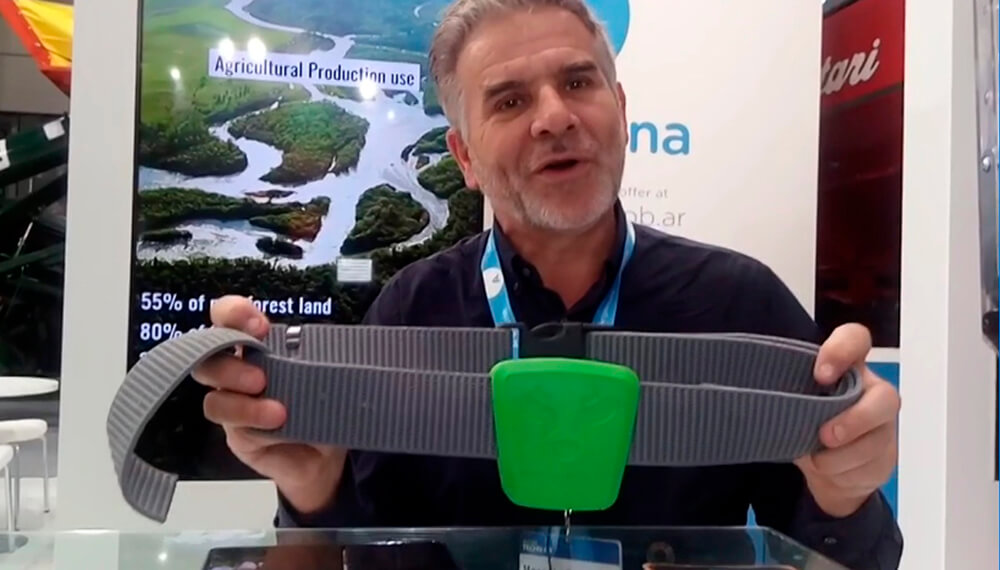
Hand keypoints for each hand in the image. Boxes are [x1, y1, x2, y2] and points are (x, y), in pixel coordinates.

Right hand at [192, 295, 347, 513]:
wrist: (327, 454)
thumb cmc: (323, 404)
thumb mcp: (324, 376)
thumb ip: (312, 362)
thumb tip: (317, 355)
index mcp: (257, 347)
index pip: (229, 318)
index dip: (233, 314)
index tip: (259, 325)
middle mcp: (237, 373)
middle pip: (208, 359)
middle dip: (230, 367)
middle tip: (261, 378)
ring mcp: (234, 406)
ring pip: (216, 399)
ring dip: (245, 405)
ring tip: (279, 412)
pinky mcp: (238, 436)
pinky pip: (235, 429)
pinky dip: (256, 426)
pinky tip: (279, 426)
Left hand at [794, 323, 899, 517]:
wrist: (826, 466)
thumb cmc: (806, 421)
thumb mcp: (793, 402)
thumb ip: (787, 393)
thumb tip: (762, 398)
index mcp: (846, 367)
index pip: (855, 339)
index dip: (842, 351)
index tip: (820, 374)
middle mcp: (871, 391)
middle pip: (886, 397)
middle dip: (855, 420)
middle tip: (824, 435)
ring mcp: (882, 424)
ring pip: (877, 439)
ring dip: (842, 456)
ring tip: (817, 459)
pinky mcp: (885, 454)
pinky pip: (872, 465)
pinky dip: (845, 472)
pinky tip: (830, 470)